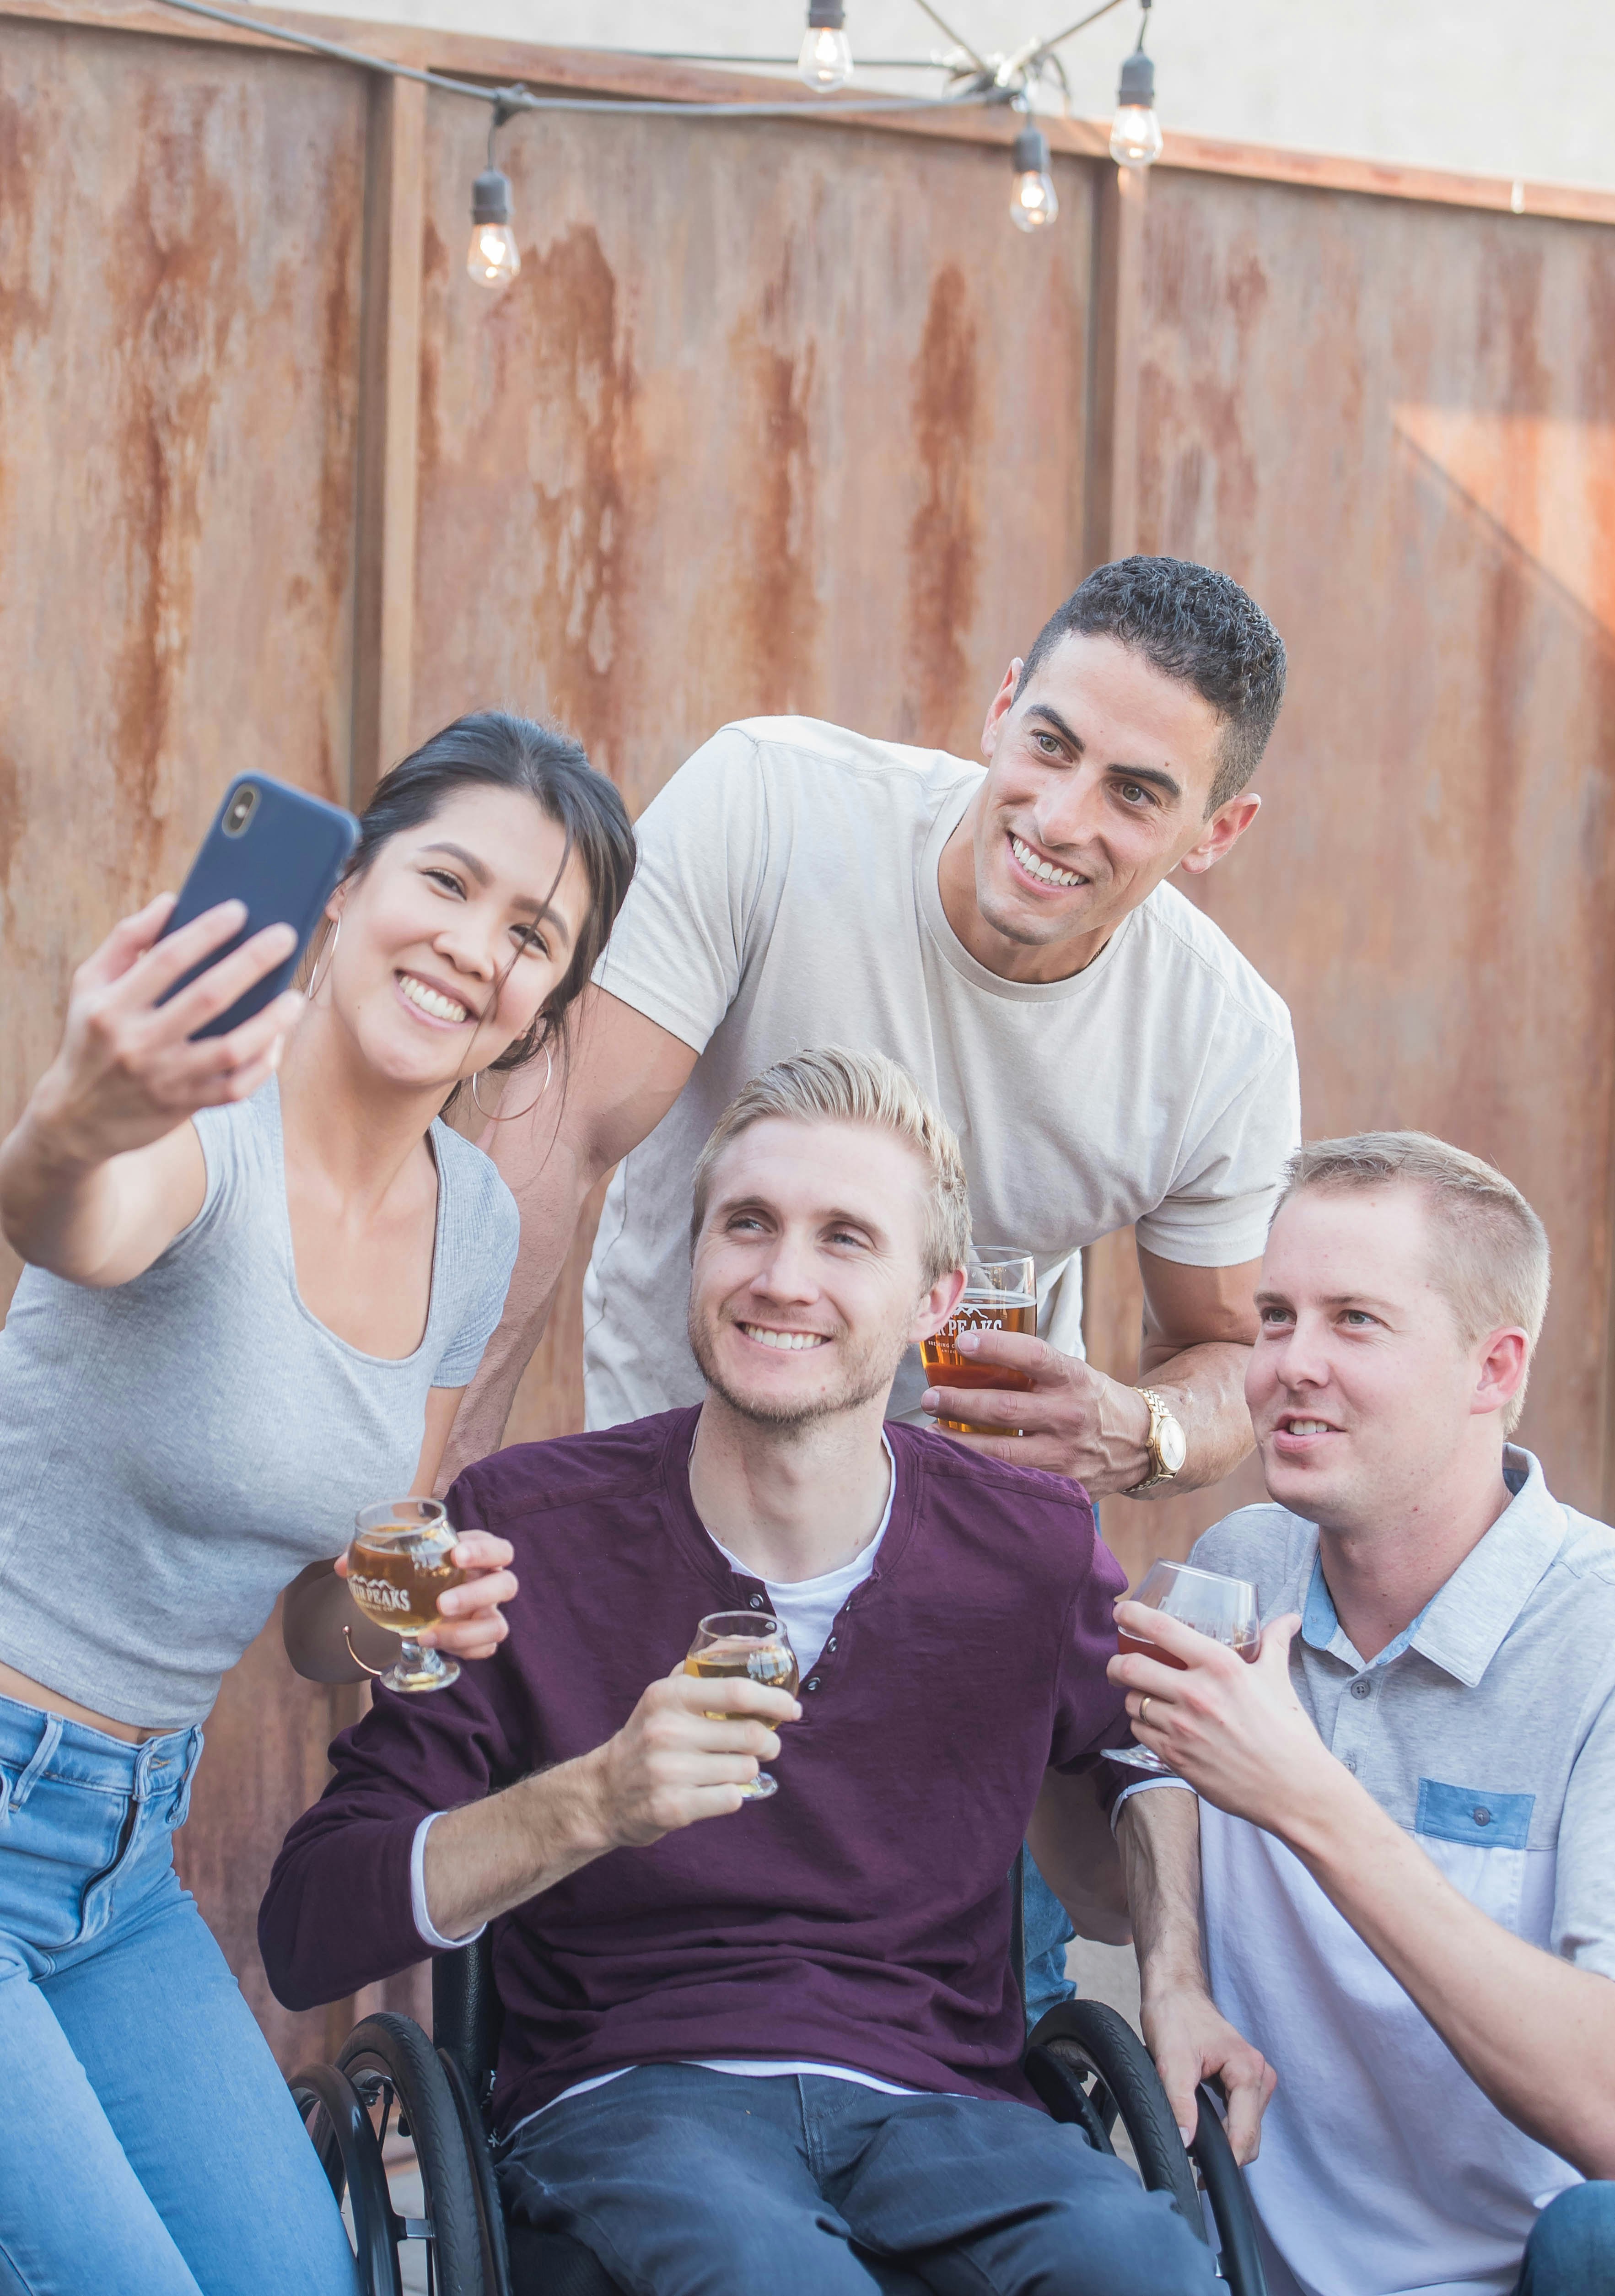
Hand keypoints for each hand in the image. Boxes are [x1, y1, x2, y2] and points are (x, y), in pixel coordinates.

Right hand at [28, 894, 304, 1168]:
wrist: (76, 1118)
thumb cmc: (91, 1036)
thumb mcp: (90, 986)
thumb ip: (126, 940)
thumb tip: (171, 902)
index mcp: (111, 1006)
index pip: (167, 959)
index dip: (206, 931)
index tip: (240, 910)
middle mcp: (137, 1043)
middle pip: (208, 997)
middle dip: (252, 962)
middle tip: (285, 937)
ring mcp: (164, 1078)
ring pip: (231, 1049)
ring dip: (270, 1022)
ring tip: (295, 998)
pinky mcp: (184, 1106)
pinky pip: (236, 1087)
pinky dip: (262, 1064)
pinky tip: (277, 1039)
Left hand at [334, 1530, 517, 1661]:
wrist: (420, 1598)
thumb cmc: (415, 1571)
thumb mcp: (395, 1558)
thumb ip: (370, 1557)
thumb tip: (342, 1567)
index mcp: (476, 1555)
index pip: (498, 1549)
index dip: (484, 1551)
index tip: (456, 1555)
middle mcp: (490, 1583)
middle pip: (506, 1586)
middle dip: (476, 1594)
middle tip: (441, 1604)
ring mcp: (488, 1613)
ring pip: (497, 1625)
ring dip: (466, 1632)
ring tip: (427, 1635)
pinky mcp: (482, 1639)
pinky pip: (484, 1650)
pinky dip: (461, 1651)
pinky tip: (432, 1644)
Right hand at [591, 1666, 800, 1848]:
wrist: (603, 1791)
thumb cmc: (647, 1736)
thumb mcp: (664, 1695)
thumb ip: (702, 1668)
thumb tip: (750, 1642)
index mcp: (668, 1696)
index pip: (737, 1692)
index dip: (774, 1700)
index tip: (792, 1708)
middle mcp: (667, 1731)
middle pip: (750, 1735)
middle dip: (770, 1742)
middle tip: (768, 1745)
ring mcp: (668, 1772)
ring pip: (745, 1769)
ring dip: (749, 1770)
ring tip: (732, 1767)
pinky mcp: (672, 1807)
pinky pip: (731, 1799)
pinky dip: (733, 1795)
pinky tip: (716, 1790)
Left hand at [920, 1328, 1153, 1492]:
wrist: (1144, 1444)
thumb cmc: (1093, 1402)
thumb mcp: (1074, 1374)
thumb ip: (1033, 1369)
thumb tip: (967, 1352)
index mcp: (1074, 1379)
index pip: (1034, 1355)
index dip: (997, 1346)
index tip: (963, 1340)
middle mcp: (1071, 1416)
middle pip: (1005, 1408)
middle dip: (959, 1403)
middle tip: (929, 1398)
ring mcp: (1067, 1456)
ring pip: (1002, 1453)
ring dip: (959, 1444)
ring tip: (930, 1435)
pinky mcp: (1063, 1487)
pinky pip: (1014, 1483)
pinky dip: (981, 1476)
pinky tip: (957, 1469)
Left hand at [1109, 1605, 1341, 1831]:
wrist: (1294, 1789)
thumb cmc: (1287, 1732)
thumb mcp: (1278, 1678)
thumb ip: (1273, 1643)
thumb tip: (1289, 1619)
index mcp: (1220, 1665)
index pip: (1162, 1628)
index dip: (1132, 1615)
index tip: (1122, 1612)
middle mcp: (1196, 1693)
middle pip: (1129, 1666)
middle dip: (1116, 1664)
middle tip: (1119, 1664)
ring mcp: (1182, 1728)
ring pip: (1132, 1702)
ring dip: (1132, 1697)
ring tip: (1144, 1697)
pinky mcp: (1175, 1758)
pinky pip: (1140, 1732)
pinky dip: (1142, 1725)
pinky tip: (1156, 1724)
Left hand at [1140, 1979, 1275, 2161]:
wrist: (1175, 1991)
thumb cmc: (1174, 2016)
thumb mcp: (1171, 2061)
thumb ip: (1180, 2103)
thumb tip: (1187, 2143)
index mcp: (1248, 2070)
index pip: (1245, 2134)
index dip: (1225, 2161)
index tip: (1201, 2177)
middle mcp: (1259, 2075)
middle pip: (1250, 2136)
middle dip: (1226, 2155)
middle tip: (1193, 2168)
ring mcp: (1255, 2079)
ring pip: (1247, 2130)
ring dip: (1226, 2143)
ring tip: (1194, 2148)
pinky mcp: (1245, 2081)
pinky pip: (1241, 2118)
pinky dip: (1226, 2131)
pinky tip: (1204, 2132)